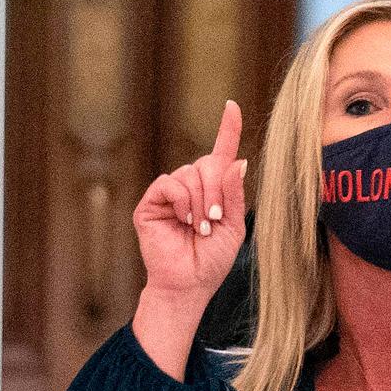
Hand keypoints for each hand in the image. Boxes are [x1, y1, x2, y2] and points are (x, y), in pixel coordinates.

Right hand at [132, 100, 246, 301]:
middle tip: (214, 220)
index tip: (231, 106)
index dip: (227, 129)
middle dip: (217, 192)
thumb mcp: (233, 226)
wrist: (189, 283)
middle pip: (208, 163)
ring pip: (190, 174)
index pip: (221, 152)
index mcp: (214, 189)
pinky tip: (185, 220)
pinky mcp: (151, 202)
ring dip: (201, 202)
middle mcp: (191, 185)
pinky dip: (182, 201)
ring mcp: (169, 192)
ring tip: (199, 227)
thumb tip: (239, 161)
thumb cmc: (212, 259)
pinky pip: (170, 184)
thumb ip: (234, 195)